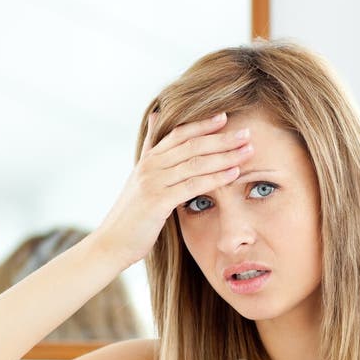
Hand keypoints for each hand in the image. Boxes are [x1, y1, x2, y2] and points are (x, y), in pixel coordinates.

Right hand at [94, 109, 252, 266]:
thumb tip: (156, 116)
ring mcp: (153, 182)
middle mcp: (150, 166)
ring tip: (247, 150)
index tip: (225, 117)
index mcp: (148, 160)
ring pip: (195, 163)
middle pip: (191, 145)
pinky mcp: (158, 201)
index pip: (179, 134)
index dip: (203, 124)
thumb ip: (149, 149)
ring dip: (225, 155)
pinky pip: (192, 186)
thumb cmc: (130, 216)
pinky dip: (215, 178)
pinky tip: (233, 174)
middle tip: (246, 133)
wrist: (111, 242)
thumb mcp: (139, 178)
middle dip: (221, 138)